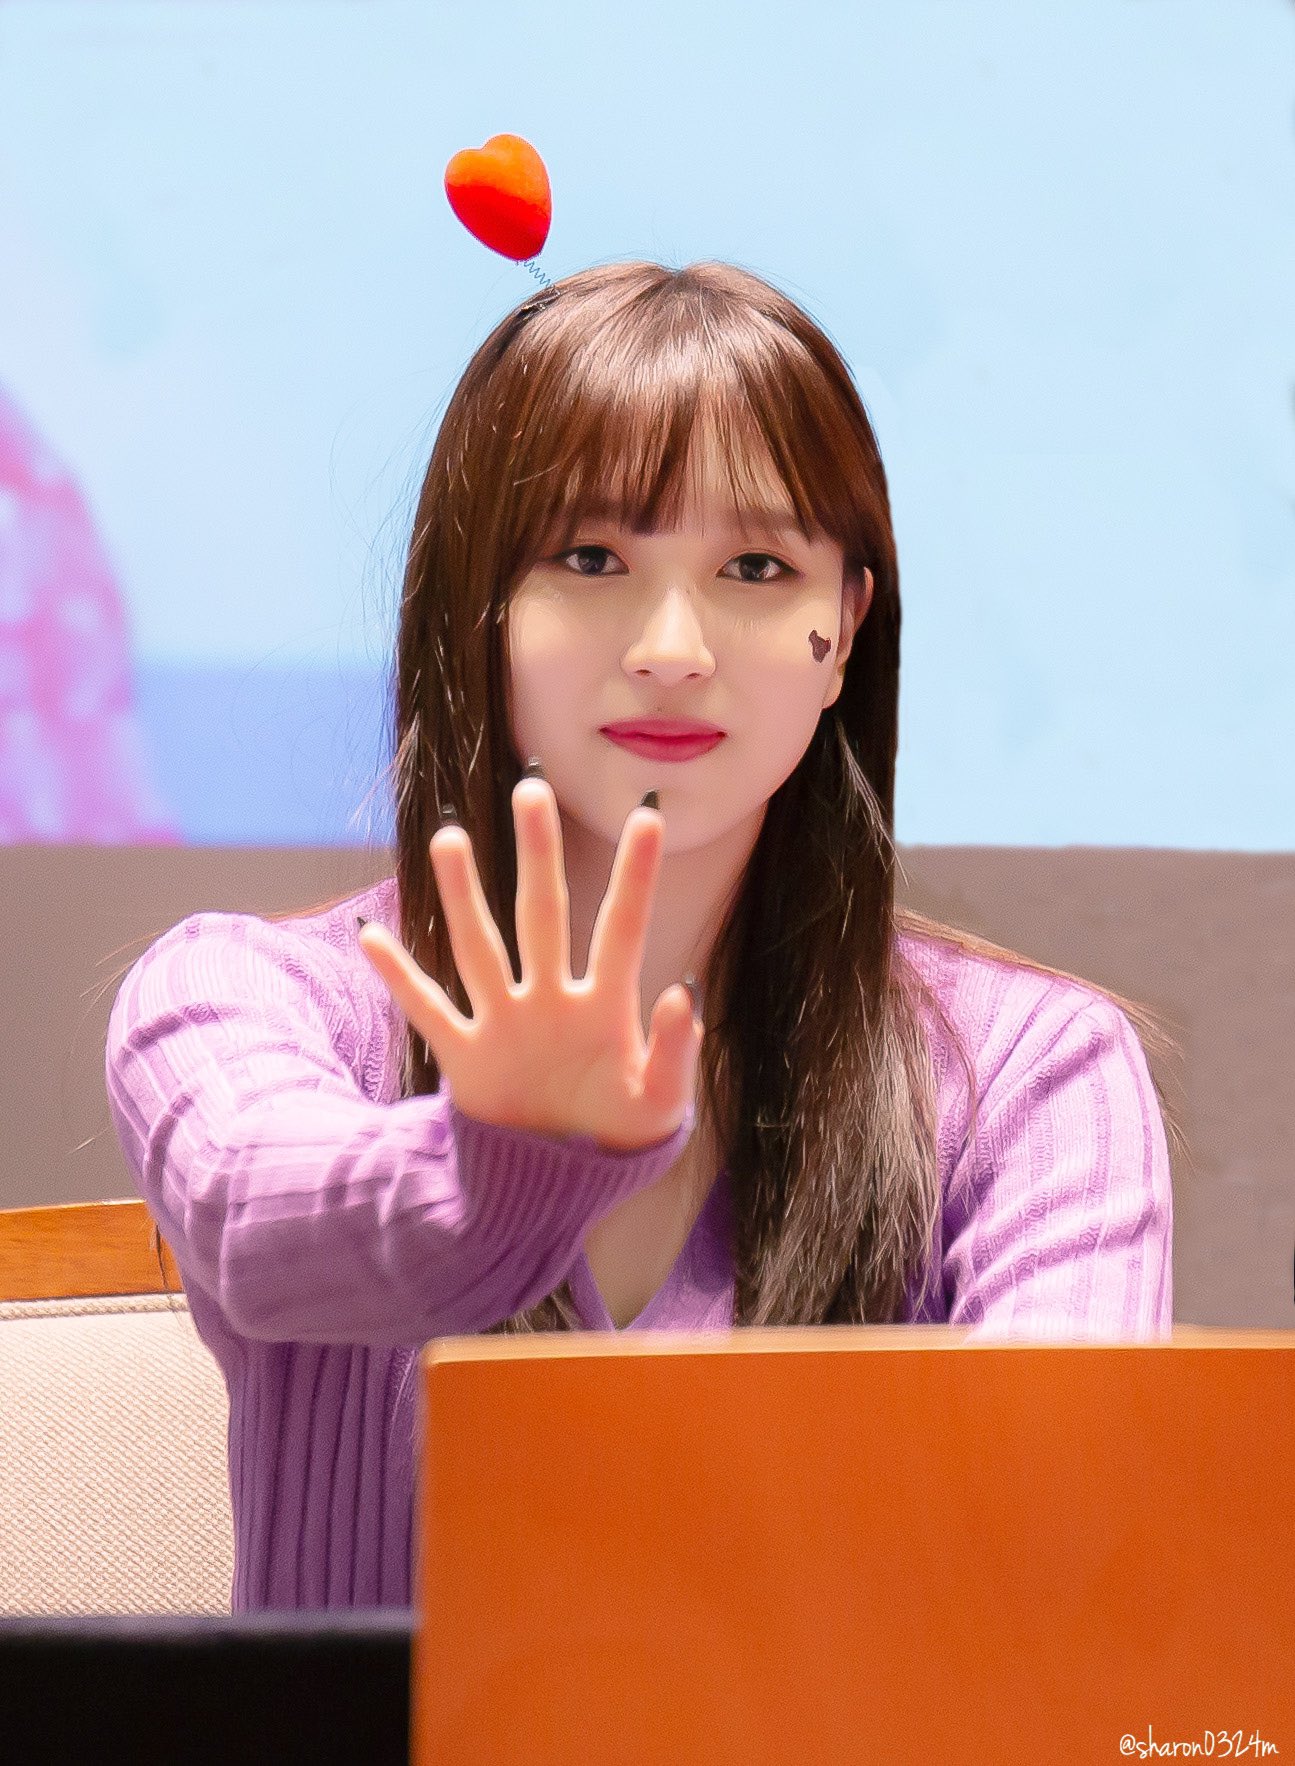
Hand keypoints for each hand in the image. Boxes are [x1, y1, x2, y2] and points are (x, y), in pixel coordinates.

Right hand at [357, 777, 702, 1153]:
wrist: (560, 1191)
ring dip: (463, 896)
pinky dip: (399, 978)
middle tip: (532, 789)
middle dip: (538, 855)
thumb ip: (674, 1050)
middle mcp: (551, 1002)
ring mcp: (506, 1024)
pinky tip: (370, 936)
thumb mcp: (660, 1104)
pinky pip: (428, 1011)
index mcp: (604, 1007)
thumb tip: (681, 990)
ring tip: (448, 838)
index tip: (650, 815)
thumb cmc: (620, 1141)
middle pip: (541, 914)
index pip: (620, 926)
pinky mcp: (467, 1059)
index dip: (636, 873)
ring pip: (480, 947)